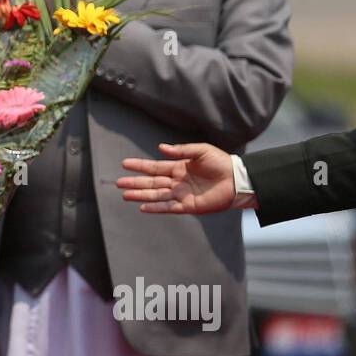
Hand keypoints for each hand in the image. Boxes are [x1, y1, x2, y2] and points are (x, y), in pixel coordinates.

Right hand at [117, 142, 237, 213]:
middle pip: (151, 183)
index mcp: (179, 167)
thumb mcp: (200, 151)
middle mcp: (177, 182)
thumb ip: (181, 150)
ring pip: (156, 195)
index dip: (140, 166)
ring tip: (125, 195)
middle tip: (118, 182)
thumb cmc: (221, 163)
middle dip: (135, 182)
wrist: (237, 180)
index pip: (154, 167)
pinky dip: (156, 208)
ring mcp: (181, 194)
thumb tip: (161, 148)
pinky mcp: (188, 206)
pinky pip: (168, 207)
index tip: (125, 164)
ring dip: (140, 195)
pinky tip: (143, 207)